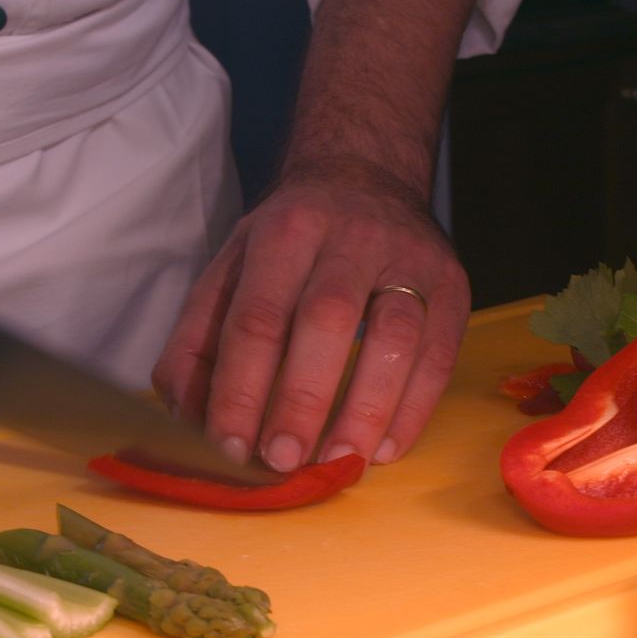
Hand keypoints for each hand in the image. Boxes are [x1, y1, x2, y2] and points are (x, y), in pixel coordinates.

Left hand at [154, 155, 470, 471]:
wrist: (367, 173)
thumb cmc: (289, 240)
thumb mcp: (231, 267)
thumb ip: (198, 339)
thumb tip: (185, 416)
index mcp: (283, 232)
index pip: (257, 317)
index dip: (241, 387)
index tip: (231, 446)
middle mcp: (349, 237)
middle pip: (326, 321)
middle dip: (302, 398)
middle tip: (283, 459)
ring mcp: (408, 259)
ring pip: (394, 337)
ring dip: (367, 409)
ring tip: (340, 464)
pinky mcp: (451, 285)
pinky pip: (439, 353)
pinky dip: (414, 408)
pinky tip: (386, 449)